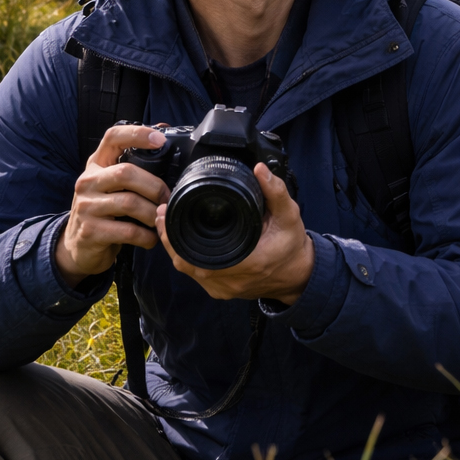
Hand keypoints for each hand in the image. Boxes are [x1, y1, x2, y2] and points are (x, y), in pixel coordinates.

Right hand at [55, 124, 170, 287]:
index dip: (136, 134)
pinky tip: (150, 238)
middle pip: (126, 173)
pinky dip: (146, 236)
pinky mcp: (90, 231)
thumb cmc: (105, 212)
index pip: (112, 137)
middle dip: (155, 186)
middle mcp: (87, 181)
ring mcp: (86, 206)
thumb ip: (134, 167)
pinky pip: (128, 231)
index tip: (160, 139)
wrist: (78, 248)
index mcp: (96, 164)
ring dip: (153, 213)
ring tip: (160, 220)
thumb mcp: (113, 186)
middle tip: (167, 199)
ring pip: (129, 203)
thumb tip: (162, 136)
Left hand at [157, 163, 314, 302]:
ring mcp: (223, 288)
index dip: (176, 237)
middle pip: (185, 262)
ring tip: (166, 223)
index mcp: (246, 262)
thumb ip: (275, 191)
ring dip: (175, 248)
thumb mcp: (289, 215)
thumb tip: (260, 169)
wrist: (298, 275)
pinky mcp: (220, 290)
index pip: (199, 254)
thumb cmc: (292, 245)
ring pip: (188, 270)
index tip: (166, 214)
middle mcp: (230, 280)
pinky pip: (195, 275)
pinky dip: (186, 258)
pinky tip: (180, 241)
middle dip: (169, 238)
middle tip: (161, 213)